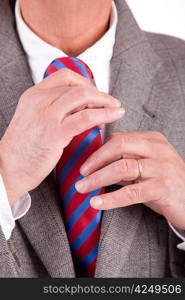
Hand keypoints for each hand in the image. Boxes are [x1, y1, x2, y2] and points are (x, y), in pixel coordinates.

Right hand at [0, 69, 123, 205]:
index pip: (65, 76)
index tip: (97, 93)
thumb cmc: (23, 149)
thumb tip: (80, 109)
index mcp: (33, 95)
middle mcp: (38, 100)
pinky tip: (113, 116)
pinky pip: (86, 117)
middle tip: (111, 102)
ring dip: (105, 101)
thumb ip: (53, 110)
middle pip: (77, 85)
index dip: (86, 82)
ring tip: (116, 109)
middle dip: (99, 92)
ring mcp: (46, 114)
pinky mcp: (54, 132)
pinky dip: (104, 114)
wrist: (7, 169)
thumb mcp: (34, 120)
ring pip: (83, 97)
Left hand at [76, 131, 184, 229]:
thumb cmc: (165, 183)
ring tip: (82, 188)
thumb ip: (125, 162)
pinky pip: (131, 192)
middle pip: (119, 145)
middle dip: (95, 159)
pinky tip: (97, 202)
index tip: (85, 163)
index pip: (118, 138)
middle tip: (81, 173)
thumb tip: (95, 164)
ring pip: (122, 167)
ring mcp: (162, 167)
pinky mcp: (163, 187)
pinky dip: (110, 198)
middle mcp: (158, 149)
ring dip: (97, 178)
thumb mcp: (146, 167)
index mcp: (152, 139)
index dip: (98, 151)